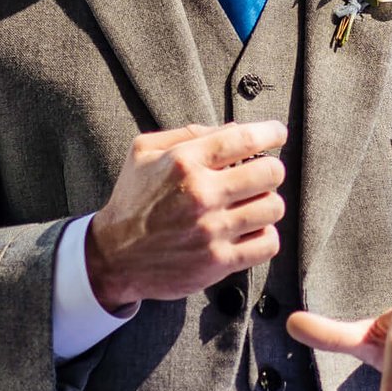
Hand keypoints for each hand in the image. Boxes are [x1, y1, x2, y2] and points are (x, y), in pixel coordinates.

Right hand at [84, 123, 286, 313]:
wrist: (113, 256)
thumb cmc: (132, 201)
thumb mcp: (144, 152)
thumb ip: (188, 134)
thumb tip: (234, 129)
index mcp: (184, 162)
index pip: (244, 139)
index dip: (270, 133)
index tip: (277, 134)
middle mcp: (200, 194)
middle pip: (270, 173)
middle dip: (270, 170)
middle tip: (262, 174)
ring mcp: (211, 230)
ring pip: (273, 208)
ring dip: (267, 203)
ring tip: (253, 205)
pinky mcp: (218, 261)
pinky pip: (267, 243)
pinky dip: (265, 236)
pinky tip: (250, 231)